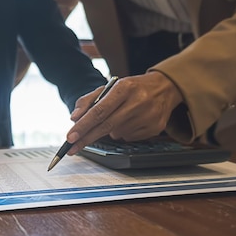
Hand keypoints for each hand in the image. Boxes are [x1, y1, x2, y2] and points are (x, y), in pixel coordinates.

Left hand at [66, 72, 182, 154]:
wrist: (164, 88)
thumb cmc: (132, 88)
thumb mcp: (110, 87)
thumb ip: (88, 101)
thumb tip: (74, 118)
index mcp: (124, 87)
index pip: (99, 111)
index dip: (83, 126)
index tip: (70, 137)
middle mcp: (138, 101)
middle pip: (106, 126)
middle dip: (86, 138)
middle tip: (72, 148)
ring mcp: (149, 116)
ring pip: (116, 134)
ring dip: (110, 130)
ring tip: (120, 116)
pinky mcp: (155, 128)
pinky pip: (128, 138)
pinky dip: (123, 133)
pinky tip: (131, 121)